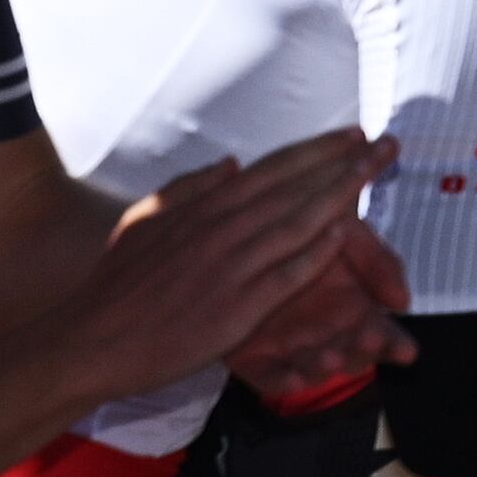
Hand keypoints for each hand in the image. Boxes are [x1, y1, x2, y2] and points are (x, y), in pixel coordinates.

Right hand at [73, 129, 401, 397]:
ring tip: (376, 173)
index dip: (315, 150)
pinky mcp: (235, 308)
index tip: (353, 135)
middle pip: (294, 188)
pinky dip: (316, 252)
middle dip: (343, 163)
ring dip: (341, 194)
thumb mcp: (142, 221)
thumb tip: (229, 162)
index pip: (270, 170)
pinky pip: (285, 274)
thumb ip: (187, 189)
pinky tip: (346, 233)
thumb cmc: (114, 285)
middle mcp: (219, 230)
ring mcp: (229, 268)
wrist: (90, 341)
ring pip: (296, 222)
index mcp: (200, 208)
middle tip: (386, 145)